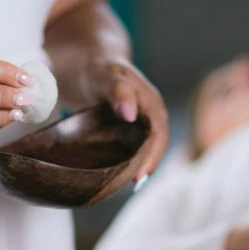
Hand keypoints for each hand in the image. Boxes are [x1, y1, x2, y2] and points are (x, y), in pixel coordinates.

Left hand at [80, 57, 168, 180]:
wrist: (90, 64)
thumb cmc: (98, 68)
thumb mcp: (105, 75)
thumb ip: (118, 90)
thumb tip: (130, 113)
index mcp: (150, 102)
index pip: (158, 136)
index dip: (150, 157)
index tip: (137, 176)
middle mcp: (152, 115)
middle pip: (156, 147)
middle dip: (145, 167)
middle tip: (129, 185)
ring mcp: (143, 124)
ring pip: (146, 151)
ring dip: (137, 167)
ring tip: (122, 185)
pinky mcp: (132, 131)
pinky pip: (136, 150)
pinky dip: (128, 162)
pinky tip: (116, 175)